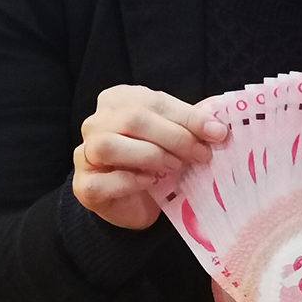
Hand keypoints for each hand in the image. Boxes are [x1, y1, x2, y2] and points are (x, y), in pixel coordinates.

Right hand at [72, 85, 227, 230]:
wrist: (134, 201)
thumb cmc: (154, 160)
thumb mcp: (174, 136)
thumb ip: (190, 126)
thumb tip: (218, 125)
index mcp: (117, 100)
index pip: (154, 101)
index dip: (189, 117)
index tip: (218, 132)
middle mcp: (96, 122)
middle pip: (133, 120)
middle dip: (175, 137)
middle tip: (201, 154)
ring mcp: (84, 154)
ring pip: (110, 145)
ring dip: (151, 156)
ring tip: (175, 167)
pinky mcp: (84, 185)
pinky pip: (104, 181)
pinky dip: (131, 180)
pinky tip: (151, 182)